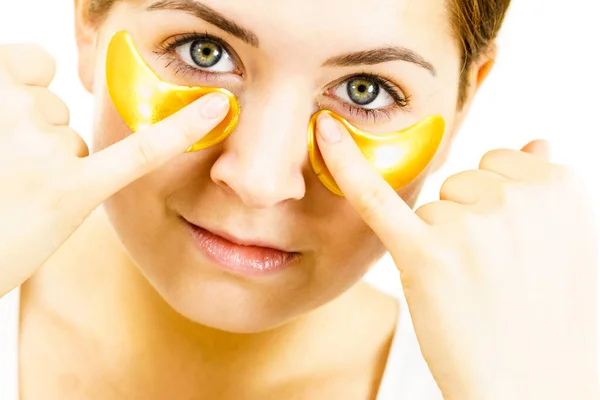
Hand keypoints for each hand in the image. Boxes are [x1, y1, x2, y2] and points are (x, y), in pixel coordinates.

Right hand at [0, 43, 229, 296]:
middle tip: (6, 178)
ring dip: (57, 167)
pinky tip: (217, 110)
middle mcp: (12, 111)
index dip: (30, 90)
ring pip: (78, 141)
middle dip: (40, 139)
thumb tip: (42, 97)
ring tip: (16, 199)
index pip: (32, 66)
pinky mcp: (71, 191)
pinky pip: (141, 153)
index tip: (19, 115)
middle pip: (57, 109)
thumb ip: (6, 114)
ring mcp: (42, 150)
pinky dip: (180, 133)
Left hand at [316, 114, 598, 399]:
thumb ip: (546, 187)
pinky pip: (374, 197)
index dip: (490, 204)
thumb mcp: (570, 245)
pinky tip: (323, 132)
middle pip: (459, 183)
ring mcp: (469, 225)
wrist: (533, 388)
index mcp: (558, 186)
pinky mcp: (424, 255)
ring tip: (471, 287)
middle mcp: (516, 198)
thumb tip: (536, 141)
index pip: (496, 164)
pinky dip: (344, 163)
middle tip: (489, 274)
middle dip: (463, 223)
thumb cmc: (550, 320)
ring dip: (437, 243)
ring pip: (428, 207)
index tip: (506, 242)